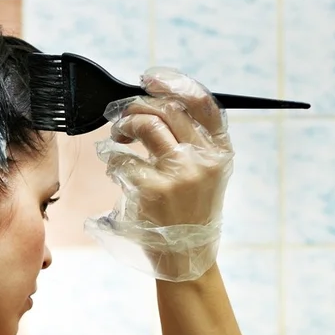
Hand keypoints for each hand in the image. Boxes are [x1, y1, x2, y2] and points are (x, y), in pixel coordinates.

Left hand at [84, 67, 234, 281]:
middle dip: (138, 107)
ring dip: (124, 126)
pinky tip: (116, 169)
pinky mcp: (152, 190)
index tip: (150, 78)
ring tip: (117, 140)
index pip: (203, 103)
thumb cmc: (189, 210)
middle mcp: (203, 160)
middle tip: (123, 118)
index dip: (174, 83)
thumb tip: (156, 101)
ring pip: (146, 126)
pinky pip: (122, 159)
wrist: (184, 256)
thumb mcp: (206, 175)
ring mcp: (179, 174)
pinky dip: (113, 160)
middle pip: (168, 110)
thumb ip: (192, 142)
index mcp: (220, 152)